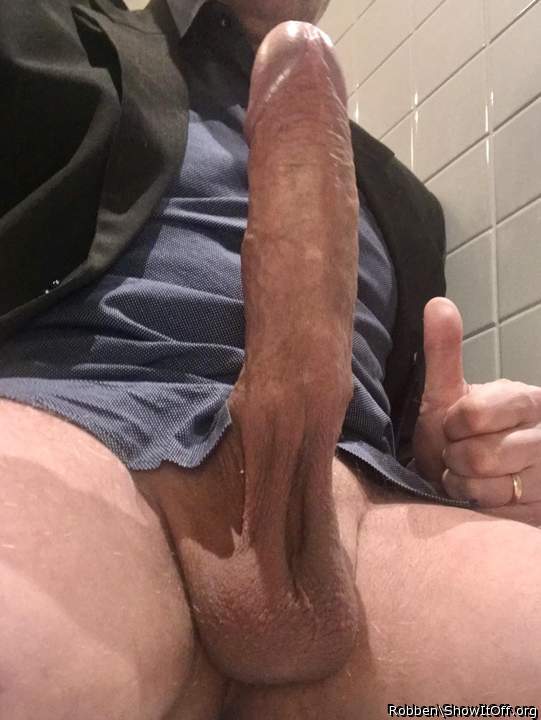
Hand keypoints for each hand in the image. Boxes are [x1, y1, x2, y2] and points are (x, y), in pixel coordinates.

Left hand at [412, 298, 540, 516]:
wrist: (473, 481)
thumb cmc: (459, 436)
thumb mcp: (447, 394)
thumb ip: (444, 353)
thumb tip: (437, 303)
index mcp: (526, 400)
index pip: (474, 414)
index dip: (452, 425)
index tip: (452, 427)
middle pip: (478, 456)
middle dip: (454, 458)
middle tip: (457, 454)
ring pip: (485, 488)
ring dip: (461, 484)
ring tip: (466, 475)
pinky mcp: (540, 507)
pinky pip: (493, 512)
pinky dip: (474, 506)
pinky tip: (479, 497)